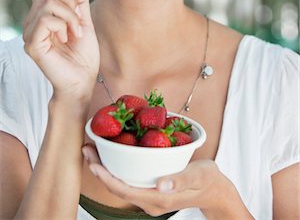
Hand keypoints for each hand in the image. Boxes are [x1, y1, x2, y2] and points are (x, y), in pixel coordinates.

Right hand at [23, 0, 99, 101]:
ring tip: (76, 31)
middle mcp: (32, 20)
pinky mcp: (32, 43)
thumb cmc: (83, 53)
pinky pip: (46, 19)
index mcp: (43, 13)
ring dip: (70, 14)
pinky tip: (66, 38)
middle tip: (78, 16)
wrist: (83, 79)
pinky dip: (63, 25)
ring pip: (48, 3)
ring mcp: (30, 32)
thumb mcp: (84, 19)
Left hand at [81, 144, 237, 217]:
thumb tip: (161, 184)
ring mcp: (149, 197)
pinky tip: (114, 154)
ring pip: (121, 184)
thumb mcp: (198, 175)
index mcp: (158, 198)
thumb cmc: (207, 180)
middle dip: (99, 169)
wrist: (215, 190)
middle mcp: (149, 201)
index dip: (105, 177)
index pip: (124, 189)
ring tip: (94, 149)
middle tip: (86, 148)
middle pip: (117, 187)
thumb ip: (181, 179)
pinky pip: (128, 181)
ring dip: (106, 168)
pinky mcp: (151, 190)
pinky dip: (117, 168)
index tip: (92, 161)